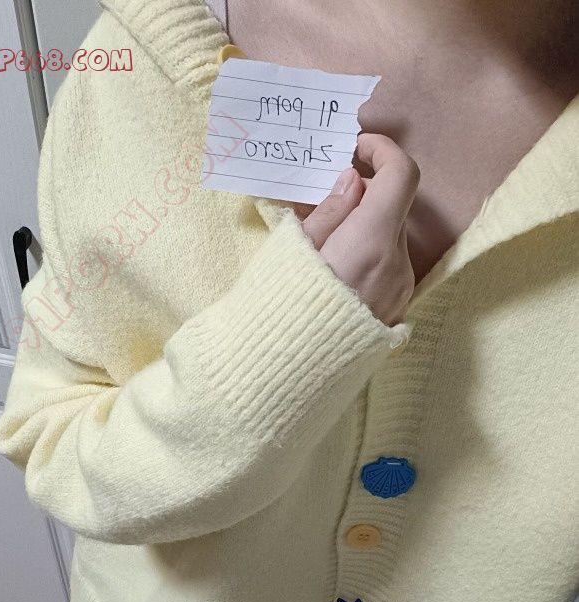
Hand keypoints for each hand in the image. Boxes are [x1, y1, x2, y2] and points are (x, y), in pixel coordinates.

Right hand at [296, 134, 419, 325]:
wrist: (283, 374)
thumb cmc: (279, 307)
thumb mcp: (294, 249)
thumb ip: (331, 211)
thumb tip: (353, 182)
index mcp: (372, 241)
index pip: (401, 175)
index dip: (383, 151)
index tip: (357, 148)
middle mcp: (396, 265)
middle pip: (395, 208)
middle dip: (366, 194)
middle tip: (327, 198)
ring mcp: (400, 292)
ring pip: (391, 241)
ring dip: (366, 228)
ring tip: (326, 242)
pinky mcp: (394, 314)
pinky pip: (388, 270)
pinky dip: (369, 256)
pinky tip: (337, 272)